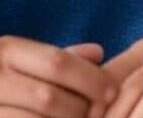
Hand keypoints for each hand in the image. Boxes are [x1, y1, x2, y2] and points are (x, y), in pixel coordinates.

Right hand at [0, 36, 117, 117]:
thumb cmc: (6, 78)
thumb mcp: (26, 60)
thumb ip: (60, 58)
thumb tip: (98, 53)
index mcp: (7, 51)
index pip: (57, 62)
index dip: (90, 78)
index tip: (113, 92)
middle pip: (47, 97)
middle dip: (79, 109)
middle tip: (99, 115)